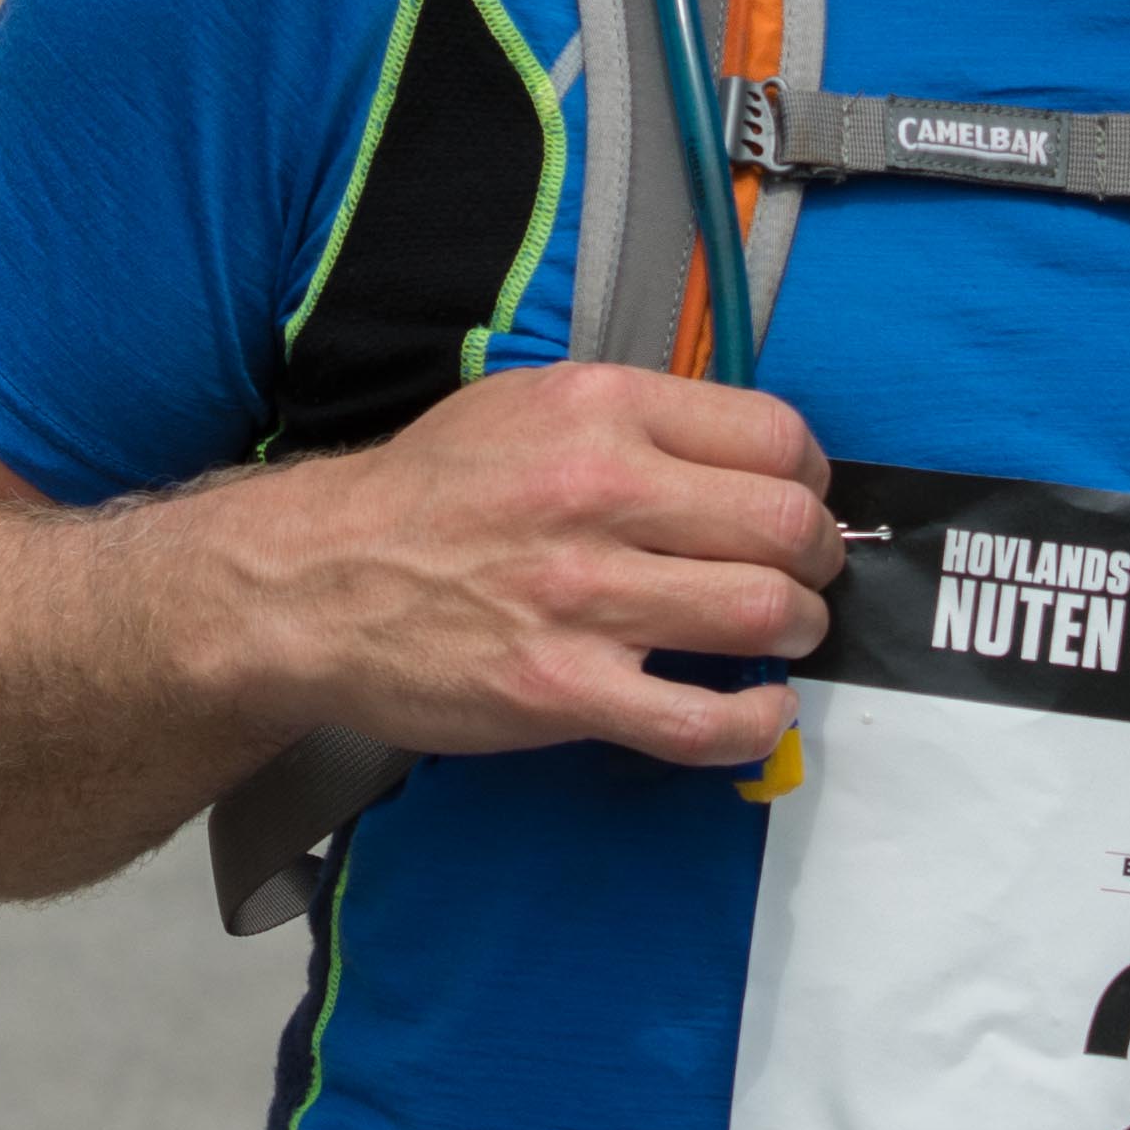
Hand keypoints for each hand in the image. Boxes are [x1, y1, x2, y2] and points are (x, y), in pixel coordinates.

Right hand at [190, 361, 839, 770]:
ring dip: (797, 631)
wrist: (312, 582)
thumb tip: (743, 455)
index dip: (811, 477)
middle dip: (817, 558)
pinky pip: (702, 719)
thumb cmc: (423, 495)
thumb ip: (634, 419)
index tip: (801, 502)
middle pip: (785, 524)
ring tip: (781, 636)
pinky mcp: (562, 690)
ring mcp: (581, 596)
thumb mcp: (526, 407)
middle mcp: (598, 492)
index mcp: (598, 410)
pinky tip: (760, 711)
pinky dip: (756, 723)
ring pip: (760, 614)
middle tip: (802, 577)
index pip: (773, 434)